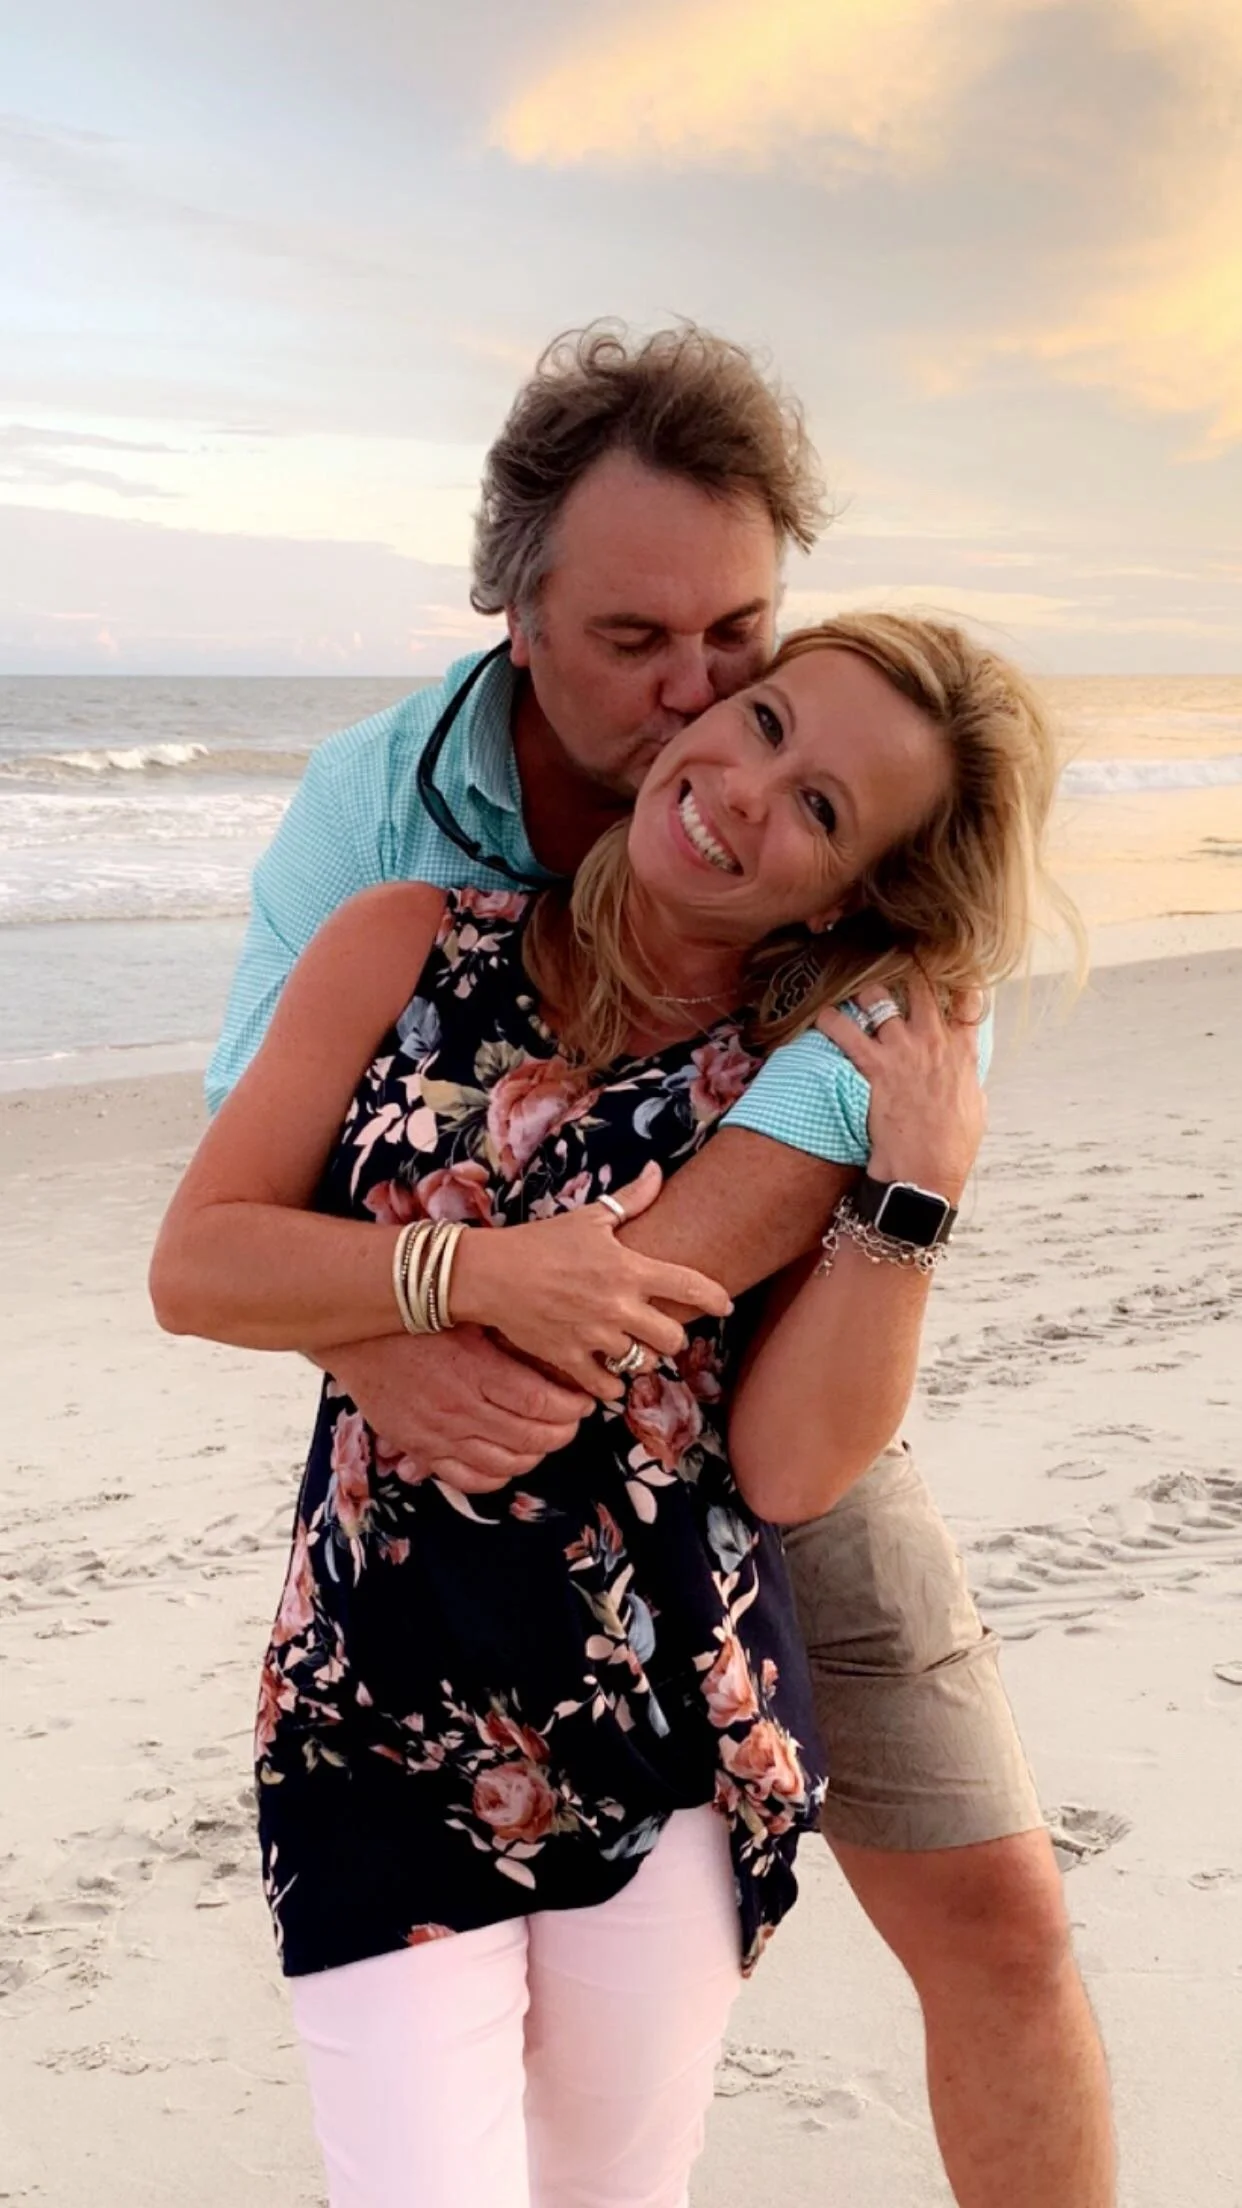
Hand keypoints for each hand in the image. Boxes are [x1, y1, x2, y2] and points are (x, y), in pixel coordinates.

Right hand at [321, 1327, 592, 1493]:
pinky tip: (511, 1459)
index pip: (541, 1404)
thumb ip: (509, 1336)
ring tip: (547, 1437)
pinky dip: (499, 1476)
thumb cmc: (418, 1318)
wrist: (357, 1336)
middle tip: (573, 1419)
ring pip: (506, 1463)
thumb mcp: (469, 1316)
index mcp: (476, 1370)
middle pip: (531, 1437)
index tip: (584, 1400)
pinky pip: (468, 1479)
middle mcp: (460, 1408)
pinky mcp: (420, 1448)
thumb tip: (559, 1349)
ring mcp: (439, 1434)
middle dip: (563, 1431)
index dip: (572, 1407)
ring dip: (537, 1454)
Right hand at [450, 1161, 732, 1402]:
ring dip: (642, 1359)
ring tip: (632, 1349)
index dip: (716, 1299)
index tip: (725, 1305)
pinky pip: (607, 1387)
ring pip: (643, 1365)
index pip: (690, 1287)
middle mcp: (618, 1306)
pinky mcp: (570, 1360)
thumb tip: (658, 1171)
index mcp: (628, 1269)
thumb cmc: (541, 1241)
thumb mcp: (589, 1217)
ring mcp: (595, 1336)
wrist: (491, 1273)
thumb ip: (631, 1199)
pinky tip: (608, 1372)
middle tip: (661, 1330)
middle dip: (673, 1337)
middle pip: (674, 1340)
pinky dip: (612, 1383)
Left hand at [815, 975, 986, 1201]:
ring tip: (856, 995)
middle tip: (893, 969)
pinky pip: (845, 1031)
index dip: (955, 979)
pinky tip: (823, 1016)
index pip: (967, 1002)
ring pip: (879, 998)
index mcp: (963, 1053)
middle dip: (906, 974)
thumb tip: (966, 1073)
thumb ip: (968, 1080)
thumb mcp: (975, 1108)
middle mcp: (934, 1042)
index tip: (944, 969)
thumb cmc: (952, 1148)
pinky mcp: (875, 1066)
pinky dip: (831, 1021)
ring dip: (866, 994)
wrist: (927, 1172)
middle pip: (920, 987)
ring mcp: (903, 1050)